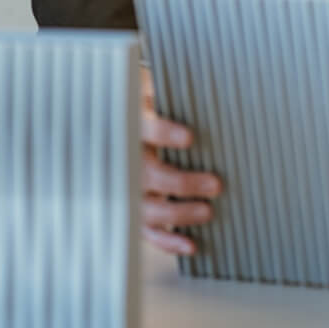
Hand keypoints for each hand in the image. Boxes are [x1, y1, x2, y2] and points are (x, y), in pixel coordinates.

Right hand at [141, 67, 222, 254]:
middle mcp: (125, 160)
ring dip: (179, 214)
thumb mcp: (151, 89)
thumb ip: (170, 91)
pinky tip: (192, 245)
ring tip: (208, 212)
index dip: (164, 134)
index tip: (189, 137)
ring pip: (147, 209)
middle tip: (216, 185)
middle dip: (183, 184)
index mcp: (130, 125)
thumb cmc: (142, 103)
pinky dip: (168, 242)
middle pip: (149, 177)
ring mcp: (127, 188)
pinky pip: (146, 231)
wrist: (112, 122)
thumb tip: (205, 83)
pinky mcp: (133, 209)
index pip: (145, 129)